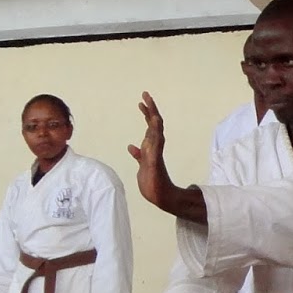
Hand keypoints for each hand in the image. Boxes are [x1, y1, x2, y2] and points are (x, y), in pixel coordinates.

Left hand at [128, 92, 173, 209]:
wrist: (161, 198)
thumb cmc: (153, 183)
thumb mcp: (142, 167)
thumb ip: (139, 156)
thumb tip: (131, 147)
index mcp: (151, 147)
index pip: (150, 127)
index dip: (147, 113)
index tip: (142, 101)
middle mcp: (155, 147)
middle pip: (154, 124)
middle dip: (150, 109)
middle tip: (146, 94)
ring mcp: (156, 153)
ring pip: (156, 131)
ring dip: (153, 117)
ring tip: (149, 103)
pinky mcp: (155, 161)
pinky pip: (156, 144)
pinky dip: (155, 133)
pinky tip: (154, 122)